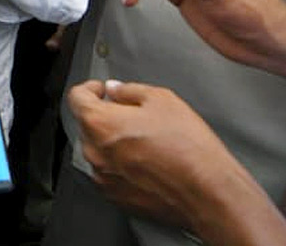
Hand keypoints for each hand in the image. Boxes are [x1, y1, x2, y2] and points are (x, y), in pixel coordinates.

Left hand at [68, 79, 247, 229]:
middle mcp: (96, 153)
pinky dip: (120, 164)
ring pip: (98, 150)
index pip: (77, 97)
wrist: (208, 192)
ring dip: (112, 141)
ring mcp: (104, 178)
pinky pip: (109, 172)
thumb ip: (129, 90)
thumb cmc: (188, 147)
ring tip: (144, 140)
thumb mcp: (162, 100)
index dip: (90, 88)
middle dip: (104, 115)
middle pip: (87, 125)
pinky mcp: (117, 197)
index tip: (101, 89)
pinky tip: (146, 161)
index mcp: (100, 124)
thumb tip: (115, 90)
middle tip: (131, 114)